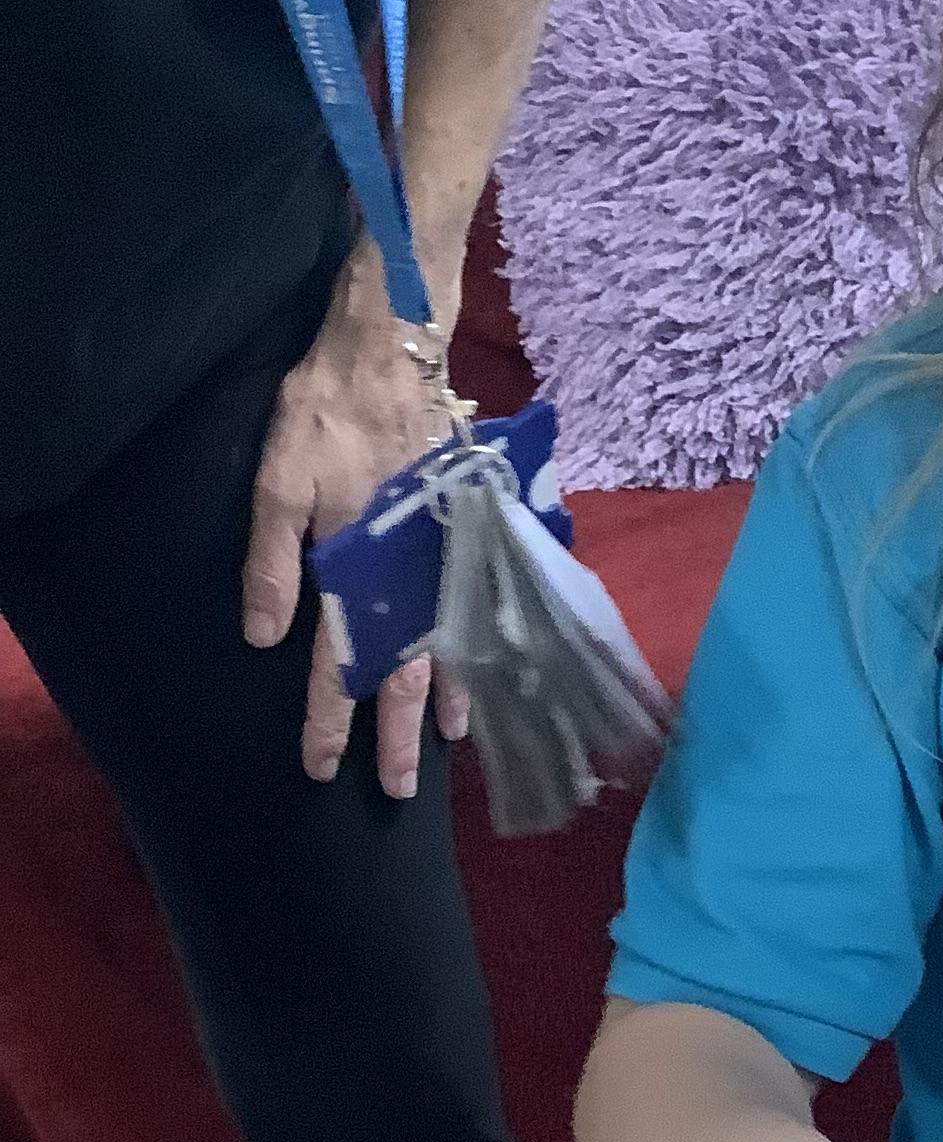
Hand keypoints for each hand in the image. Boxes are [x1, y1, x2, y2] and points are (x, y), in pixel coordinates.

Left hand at [243, 235, 470, 799]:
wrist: (395, 350)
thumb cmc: (325, 409)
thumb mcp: (278, 477)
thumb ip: (273, 560)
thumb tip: (268, 637)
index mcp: (354, 564)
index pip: (338, 659)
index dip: (328, 715)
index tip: (319, 765)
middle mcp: (405, 573)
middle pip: (401, 671)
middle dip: (394, 735)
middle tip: (391, 792)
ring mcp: (441, 556)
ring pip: (445, 646)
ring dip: (442, 701)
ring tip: (441, 748)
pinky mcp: (463, 534)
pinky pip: (473, 611)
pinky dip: (473, 652)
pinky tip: (476, 675)